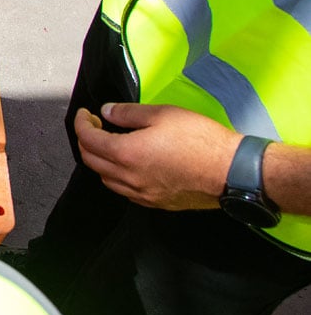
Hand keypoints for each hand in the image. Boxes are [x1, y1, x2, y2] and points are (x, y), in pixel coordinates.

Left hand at [75, 103, 238, 209]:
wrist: (231, 171)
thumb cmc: (201, 140)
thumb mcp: (162, 114)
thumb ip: (127, 113)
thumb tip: (106, 112)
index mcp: (126, 154)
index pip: (88, 139)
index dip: (81, 123)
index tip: (85, 114)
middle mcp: (129, 178)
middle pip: (91, 160)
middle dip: (86, 140)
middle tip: (95, 125)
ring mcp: (142, 193)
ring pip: (105, 179)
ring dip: (100, 160)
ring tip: (109, 143)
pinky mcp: (156, 202)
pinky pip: (124, 190)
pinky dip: (116, 176)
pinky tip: (127, 164)